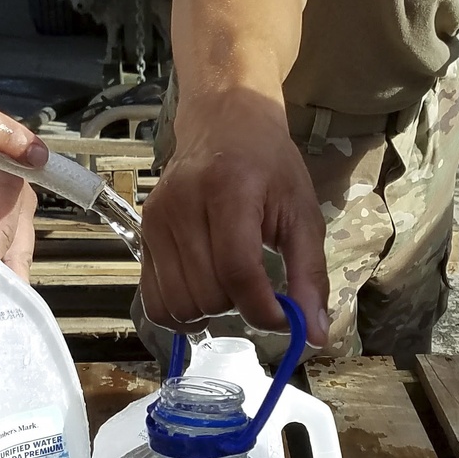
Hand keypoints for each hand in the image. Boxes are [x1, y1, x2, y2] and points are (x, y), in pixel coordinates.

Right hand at [140, 91, 329, 345]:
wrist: (225, 123)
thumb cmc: (269, 166)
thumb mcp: (302, 213)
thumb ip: (309, 275)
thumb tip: (315, 335)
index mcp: (229, 191)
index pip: (238, 271)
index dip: (263, 310)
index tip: (284, 319)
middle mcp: (183, 205)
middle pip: (208, 293)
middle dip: (240, 307)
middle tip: (259, 288)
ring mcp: (157, 221)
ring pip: (180, 304)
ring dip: (211, 312)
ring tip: (231, 287)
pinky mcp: (143, 234)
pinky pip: (154, 300)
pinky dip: (181, 312)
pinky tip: (204, 295)